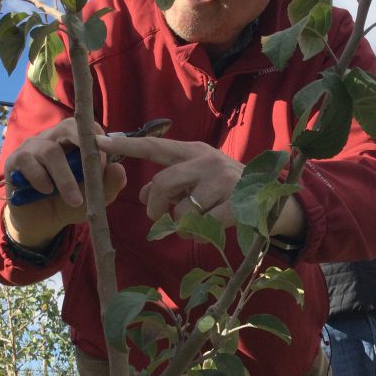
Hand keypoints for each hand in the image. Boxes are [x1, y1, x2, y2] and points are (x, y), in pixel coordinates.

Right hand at [3, 118, 125, 248]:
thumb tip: (118, 167)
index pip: (86, 127)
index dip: (97, 140)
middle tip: (95, 166)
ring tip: (74, 200)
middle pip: (68, 127)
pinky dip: (41, 178)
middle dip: (84, 144)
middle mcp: (52, 139)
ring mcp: (32, 147)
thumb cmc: (70, 203)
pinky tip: (46, 191)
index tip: (105, 162)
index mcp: (73, 142)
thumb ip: (109, 184)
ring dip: (65, 178)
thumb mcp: (94, 198)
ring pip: (50, 151)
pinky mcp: (15, 160)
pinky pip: (28, 162)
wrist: (44, 224)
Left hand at [96, 134, 303, 238]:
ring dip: (181, 224)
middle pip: (161, 184)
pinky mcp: (235, 203)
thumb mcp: (200, 181)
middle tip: (159, 218)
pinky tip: (214, 228)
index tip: (97, 141)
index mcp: (195, 152)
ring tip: (197, 222)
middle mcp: (207, 160)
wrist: (277, 202)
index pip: (154, 146)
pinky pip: (200, 226)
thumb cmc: (229, 191)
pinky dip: (200, 234)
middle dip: (155, 207)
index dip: (126, 145)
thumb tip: (143, 195)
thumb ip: (171, 183)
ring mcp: (223, 181)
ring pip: (180, 210)